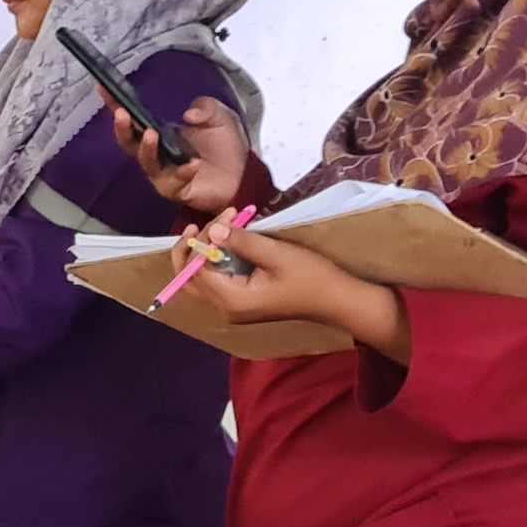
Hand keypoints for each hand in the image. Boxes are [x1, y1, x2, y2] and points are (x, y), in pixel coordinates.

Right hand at [113, 94, 250, 217]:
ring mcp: (164, 173)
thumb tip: (188, 115)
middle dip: (123, 129)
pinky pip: (174, 182)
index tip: (103, 87)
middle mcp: (156, 154)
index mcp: (160, 133)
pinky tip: (193, 164)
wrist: (244, 175)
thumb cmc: (225, 146)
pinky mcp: (177, 190)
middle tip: (122, 114)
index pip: (134, 119)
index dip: (116, 104)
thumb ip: (206, 107)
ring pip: (147, 164)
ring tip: (152, 135)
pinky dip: (183, 172)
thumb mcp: (219, 116)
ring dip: (147, 150)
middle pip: (129, 144)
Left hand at [171, 220, 409, 359]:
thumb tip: (214, 230)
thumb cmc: (311, 277)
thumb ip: (243, 243)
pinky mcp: (244, 301)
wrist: (336, 300)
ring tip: (218, 226)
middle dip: (191, 250)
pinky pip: (218, 281)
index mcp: (232, 300)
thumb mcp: (277, 254)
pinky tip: (229, 240)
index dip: (201, 242)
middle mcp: (227, 308)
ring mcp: (235, 307)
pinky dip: (217, 260)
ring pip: (201, 281)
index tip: (223, 218)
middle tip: (203, 224)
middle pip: (189, 280)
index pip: (196, 270)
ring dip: (204, 253)